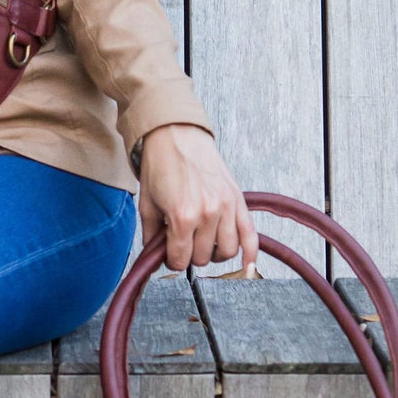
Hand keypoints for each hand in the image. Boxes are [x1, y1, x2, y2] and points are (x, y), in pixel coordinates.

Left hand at [137, 124, 259, 273]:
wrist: (176, 135)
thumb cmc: (161, 165)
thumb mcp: (147, 204)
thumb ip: (152, 236)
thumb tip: (157, 257)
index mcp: (183, 216)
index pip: (181, 260)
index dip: (172, 261)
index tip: (170, 254)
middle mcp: (208, 213)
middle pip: (204, 257)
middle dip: (191, 254)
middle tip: (183, 242)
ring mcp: (226, 207)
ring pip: (227, 251)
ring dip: (215, 253)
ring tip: (205, 243)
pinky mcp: (238, 200)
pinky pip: (251, 236)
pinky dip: (250, 253)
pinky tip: (246, 263)